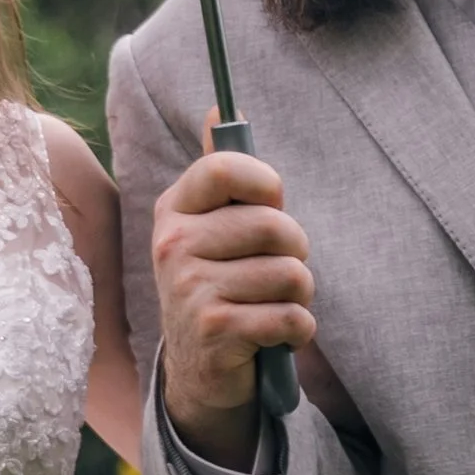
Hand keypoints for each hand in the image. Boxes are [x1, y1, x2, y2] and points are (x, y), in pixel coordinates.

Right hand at [150, 135, 316, 462]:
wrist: (199, 369)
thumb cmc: (218, 285)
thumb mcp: (210, 227)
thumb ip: (220, 173)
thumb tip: (221, 105)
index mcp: (175, 210)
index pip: (225, 168)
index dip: (266, 184)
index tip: (272, 204)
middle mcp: (174, 246)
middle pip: (275, 226)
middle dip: (296, 253)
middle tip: (278, 273)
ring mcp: (190, 290)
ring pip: (293, 275)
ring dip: (300, 296)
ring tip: (275, 306)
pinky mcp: (216, 331)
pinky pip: (293, 317)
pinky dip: (299, 331)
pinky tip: (278, 337)